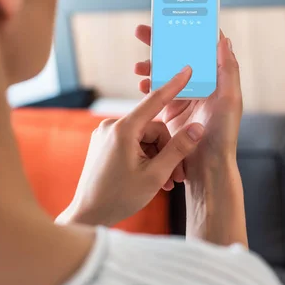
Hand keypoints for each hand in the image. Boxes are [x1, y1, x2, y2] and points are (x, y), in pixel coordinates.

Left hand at [56, 67, 203, 227]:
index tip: (186, 69)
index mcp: (123, 129)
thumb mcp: (155, 175)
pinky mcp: (104, 143)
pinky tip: (150, 178)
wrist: (87, 216)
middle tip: (176, 177)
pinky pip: (132, 143)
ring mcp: (106, 134)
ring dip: (157, 158)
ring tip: (163, 183)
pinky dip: (144, 157)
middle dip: (167, 150)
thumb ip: (178, 149)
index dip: (174, 85)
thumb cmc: (118, 198)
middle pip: (153, 128)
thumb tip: (197, 128)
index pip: (154, 100)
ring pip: (144, 137)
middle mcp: (112, 126)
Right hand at [135, 26, 241, 164]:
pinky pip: (157, 91)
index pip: (200, 47)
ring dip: (151, 65)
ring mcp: (185, 96)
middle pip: (178, 55)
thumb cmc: (224, 135)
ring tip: (138, 67)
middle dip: (160, 42)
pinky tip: (142, 85)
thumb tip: (223, 39)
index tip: (171, 19)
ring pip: (165, 71)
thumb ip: (228, 70)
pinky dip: (148, 85)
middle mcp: (201, 84)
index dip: (186, 31)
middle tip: (142, 30)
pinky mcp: (171, 110)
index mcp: (216, 78)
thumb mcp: (231, 100)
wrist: (207, 168)